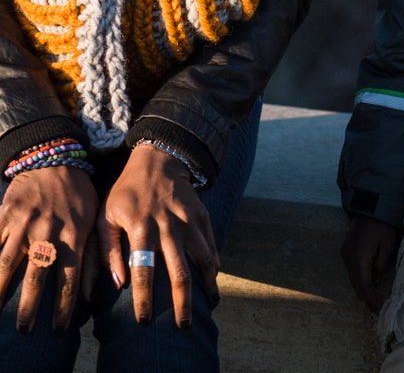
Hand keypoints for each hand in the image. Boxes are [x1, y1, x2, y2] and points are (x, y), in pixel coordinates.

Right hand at [0, 166, 98, 332]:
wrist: (56, 158)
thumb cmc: (78, 195)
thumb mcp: (93, 220)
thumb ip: (94, 255)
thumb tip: (93, 292)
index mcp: (73, 234)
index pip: (69, 278)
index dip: (64, 305)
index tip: (59, 329)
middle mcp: (48, 231)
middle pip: (37, 275)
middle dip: (30, 306)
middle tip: (25, 329)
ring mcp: (25, 222)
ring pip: (8, 261)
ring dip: (1, 289)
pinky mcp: (7, 213)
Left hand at [97, 145, 218, 327]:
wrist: (158, 159)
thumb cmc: (126, 192)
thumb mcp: (106, 215)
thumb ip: (106, 250)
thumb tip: (116, 283)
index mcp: (141, 228)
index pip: (143, 272)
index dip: (144, 299)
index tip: (145, 321)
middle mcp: (168, 226)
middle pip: (179, 273)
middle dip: (182, 304)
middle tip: (183, 326)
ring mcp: (188, 220)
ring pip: (202, 259)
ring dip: (206, 285)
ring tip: (208, 304)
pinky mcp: (202, 215)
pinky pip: (211, 244)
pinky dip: (214, 264)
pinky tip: (213, 279)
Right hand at [340, 214, 400, 312]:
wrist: (371, 206)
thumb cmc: (383, 225)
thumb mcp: (389, 245)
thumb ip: (383, 264)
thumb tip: (377, 275)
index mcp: (359, 257)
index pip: (363, 286)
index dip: (370, 301)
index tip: (378, 311)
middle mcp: (348, 257)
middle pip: (356, 284)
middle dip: (366, 298)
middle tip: (377, 309)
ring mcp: (345, 253)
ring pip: (353, 278)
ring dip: (363, 288)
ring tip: (374, 298)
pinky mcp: (346, 249)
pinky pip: (352, 269)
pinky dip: (360, 278)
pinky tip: (369, 282)